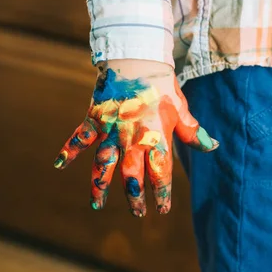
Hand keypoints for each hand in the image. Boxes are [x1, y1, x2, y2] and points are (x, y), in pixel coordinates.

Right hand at [53, 60, 217, 216]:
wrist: (137, 58)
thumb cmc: (162, 85)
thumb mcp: (181, 109)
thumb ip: (193, 132)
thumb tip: (212, 146)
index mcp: (156, 139)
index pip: (160, 174)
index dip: (162, 194)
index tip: (162, 210)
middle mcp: (132, 140)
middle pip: (132, 176)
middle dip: (134, 197)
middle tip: (138, 213)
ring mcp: (111, 131)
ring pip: (104, 165)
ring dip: (100, 185)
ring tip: (97, 204)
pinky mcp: (95, 119)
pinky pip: (79, 138)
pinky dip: (69, 151)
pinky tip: (59, 165)